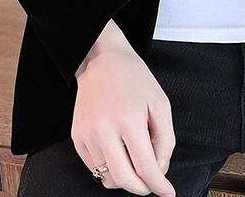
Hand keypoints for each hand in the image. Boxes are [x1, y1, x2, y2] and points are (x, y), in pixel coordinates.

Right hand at [72, 21, 175, 196]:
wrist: (102, 60)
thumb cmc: (134, 79)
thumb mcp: (160, 103)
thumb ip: (165, 139)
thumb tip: (160, 169)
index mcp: (129, 119)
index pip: (145, 167)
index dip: (159, 185)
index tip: (168, 193)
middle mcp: (104, 129)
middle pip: (124, 179)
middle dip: (142, 188)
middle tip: (152, 183)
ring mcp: (87, 134)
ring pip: (108, 178)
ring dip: (126, 179)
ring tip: (135, 162)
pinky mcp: (77, 137)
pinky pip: (94, 168)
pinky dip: (110, 169)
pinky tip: (119, 154)